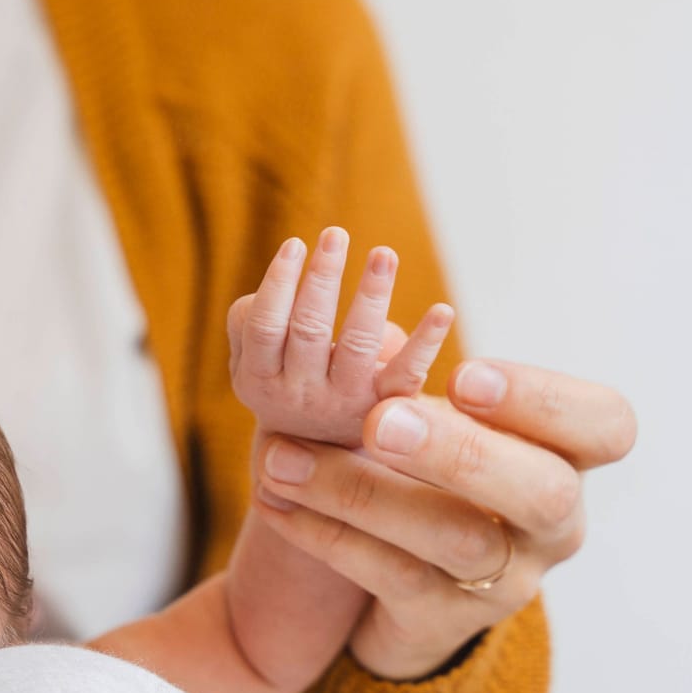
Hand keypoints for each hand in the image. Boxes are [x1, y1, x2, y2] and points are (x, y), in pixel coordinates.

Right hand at [228, 228, 454, 445]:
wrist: (315, 458)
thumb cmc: (282, 383)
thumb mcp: (251, 362)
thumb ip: (248, 323)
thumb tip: (284, 282)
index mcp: (258, 377)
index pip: (263, 326)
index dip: (278, 284)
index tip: (296, 243)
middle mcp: (297, 393)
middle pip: (308, 329)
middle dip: (321, 278)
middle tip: (336, 234)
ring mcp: (342, 403)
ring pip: (358, 344)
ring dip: (371, 295)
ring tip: (383, 253)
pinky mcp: (383, 408)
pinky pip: (407, 375)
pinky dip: (427, 342)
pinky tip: (443, 310)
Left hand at [251, 360, 636, 678]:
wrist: (415, 592)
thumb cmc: (436, 478)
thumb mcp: (445, 428)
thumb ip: (421, 389)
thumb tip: (374, 339)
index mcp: (567, 458)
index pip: (606, 426)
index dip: (544, 399)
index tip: (462, 376)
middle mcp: (553, 524)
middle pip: (539, 491)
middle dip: (458, 452)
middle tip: (379, 422)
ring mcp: (506, 579)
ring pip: (453, 540)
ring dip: (362, 492)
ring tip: (283, 459)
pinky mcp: (444, 618)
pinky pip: (388, 576)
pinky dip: (325, 533)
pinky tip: (275, 500)